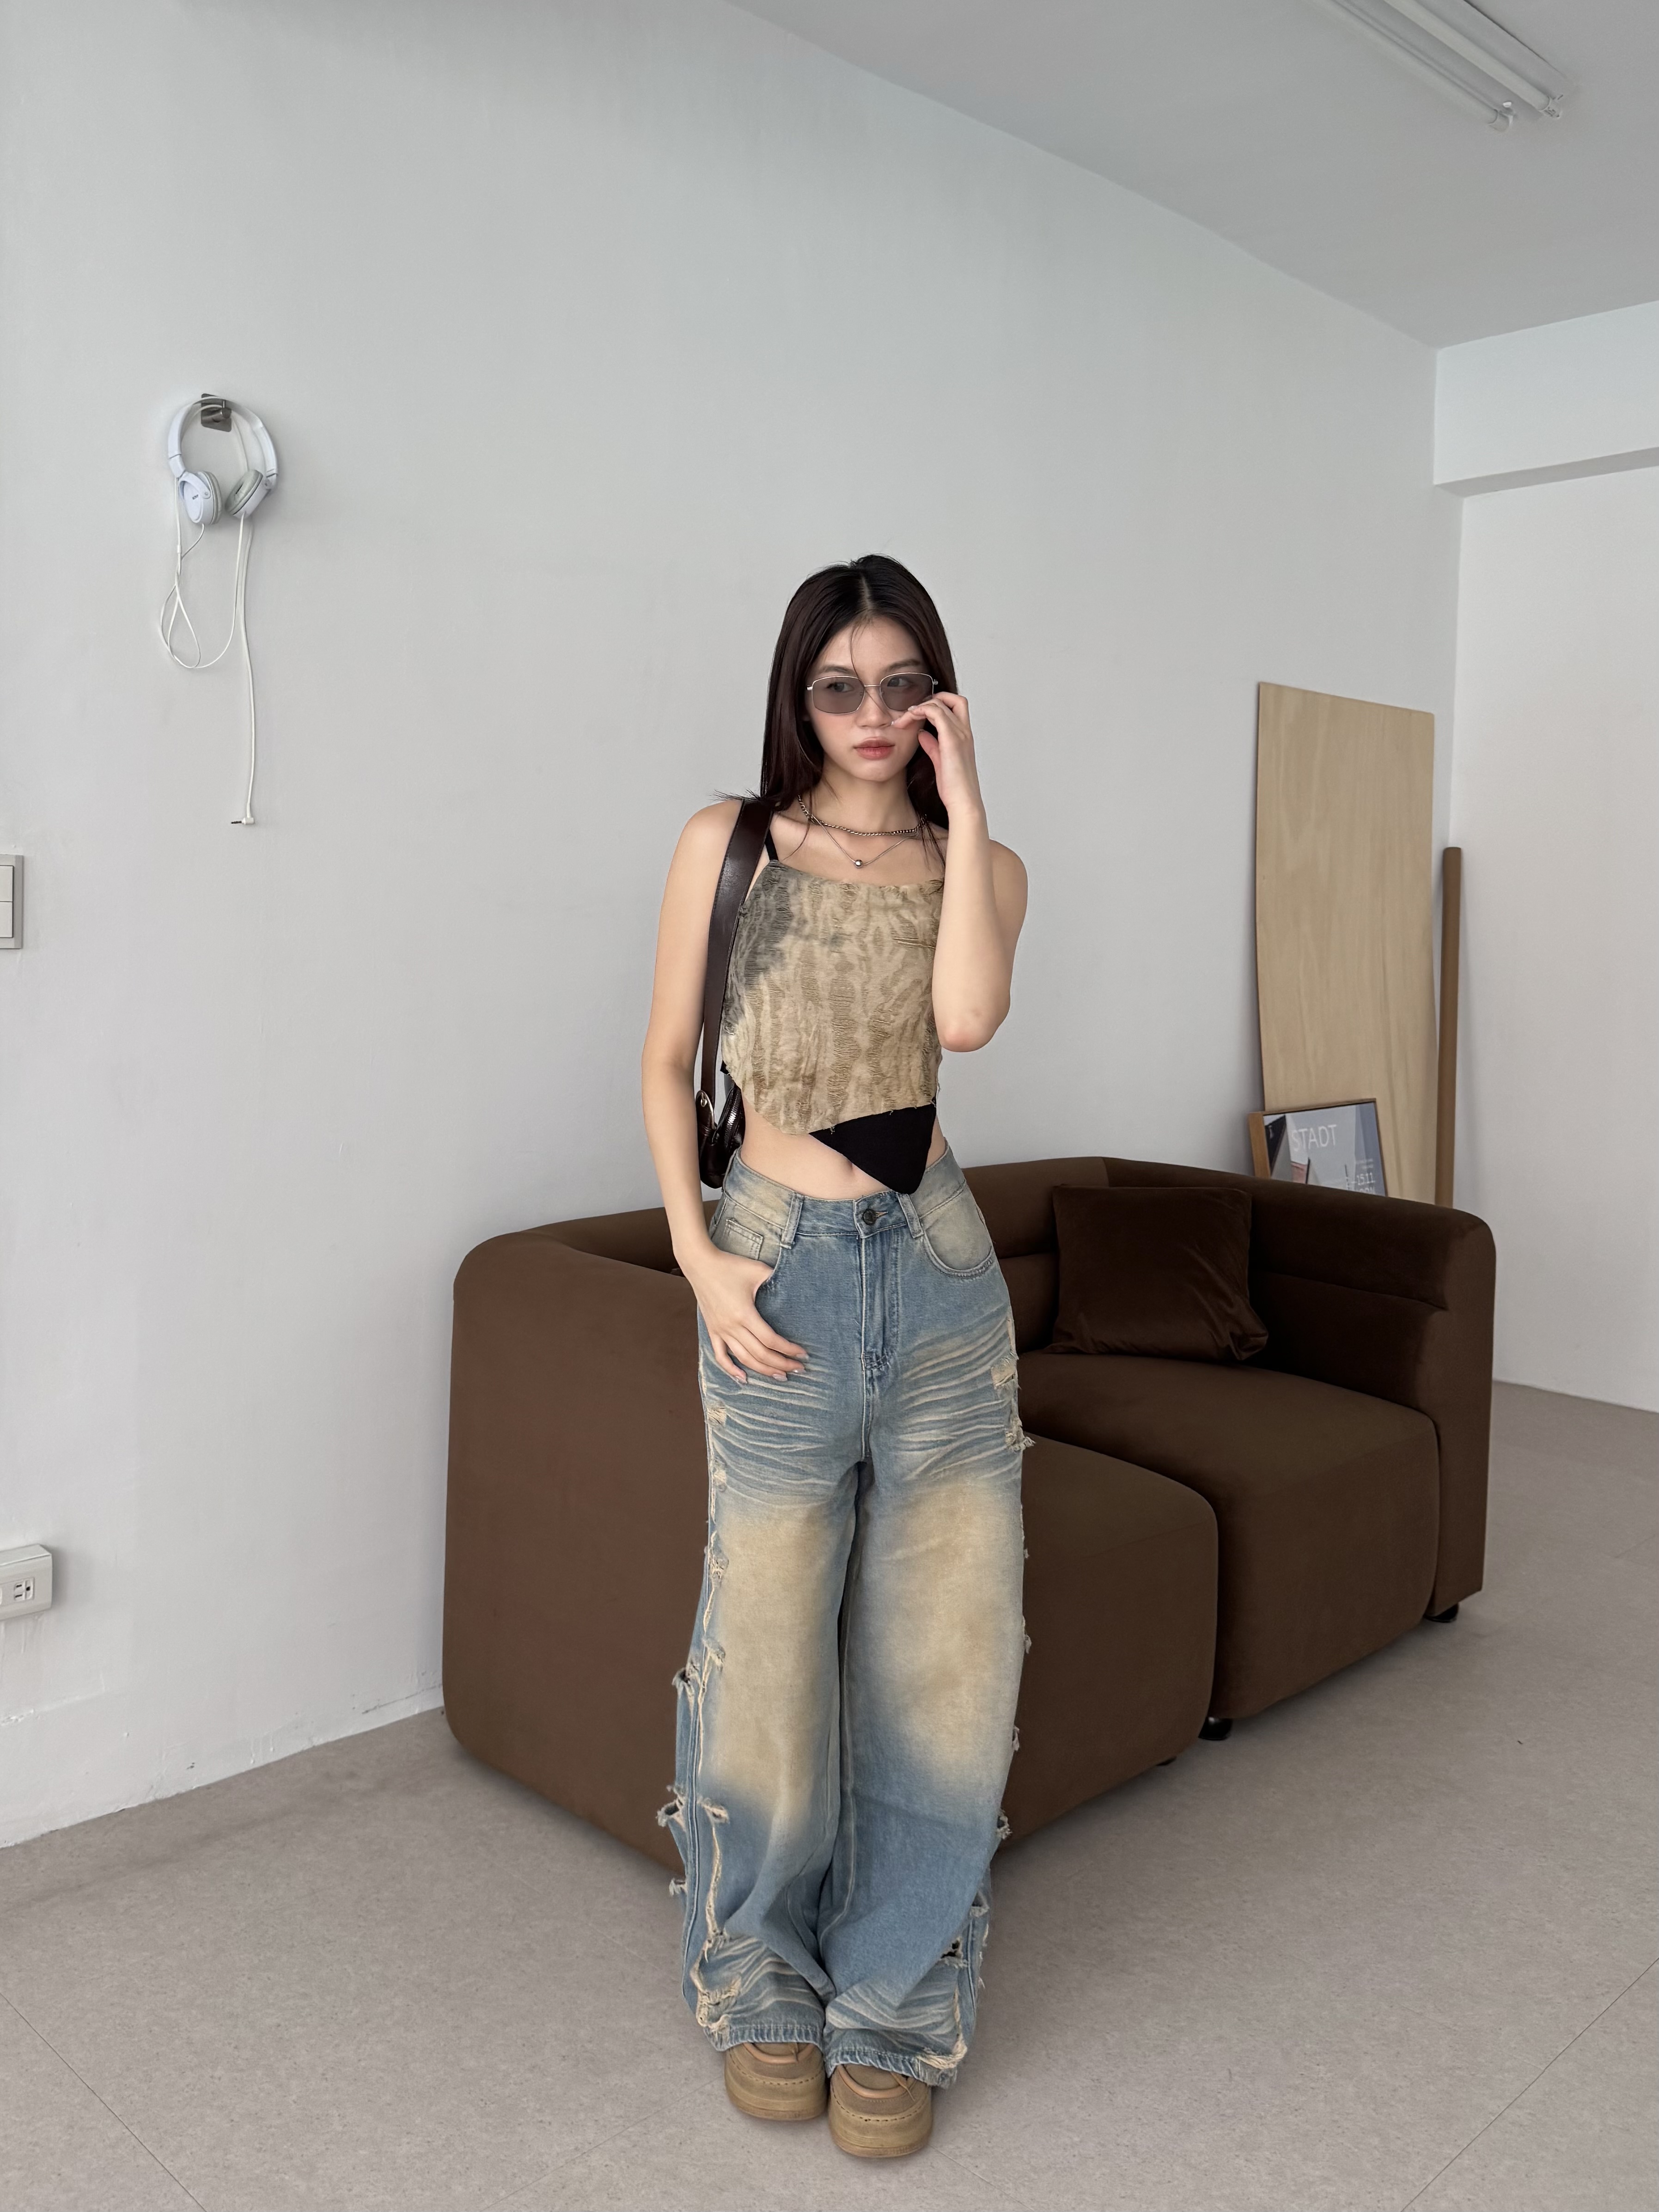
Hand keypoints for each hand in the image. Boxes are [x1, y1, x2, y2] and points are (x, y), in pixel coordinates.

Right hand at [683, 1244, 808, 1383]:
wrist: (700, 1264)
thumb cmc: (730, 1265)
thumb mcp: (758, 1270)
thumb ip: (777, 1280)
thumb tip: (797, 1285)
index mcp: (745, 1314)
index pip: (771, 1340)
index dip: (789, 1350)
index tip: (803, 1354)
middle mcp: (732, 1327)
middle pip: (760, 1354)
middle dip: (781, 1364)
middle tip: (798, 1369)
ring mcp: (720, 1330)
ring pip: (743, 1359)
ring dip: (763, 1370)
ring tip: (780, 1376)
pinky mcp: (712, 1330)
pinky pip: (721, 1355)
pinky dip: (731, 1369)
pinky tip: (743, 1378)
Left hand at [894, 690, 983, 823]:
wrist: (963, 801)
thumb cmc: (953, 787)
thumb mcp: (940, 761)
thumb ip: (932, 745)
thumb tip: (922, 734)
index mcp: (963, 736)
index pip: (956, 706)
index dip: (938, 703)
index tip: (919, 713)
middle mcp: (964, 731)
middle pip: (954, 699)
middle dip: (932, 698)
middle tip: (913, 711)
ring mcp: (960, 734)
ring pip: (941, 703)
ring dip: (920, 706)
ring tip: (905, 717)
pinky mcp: (951, 740)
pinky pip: (936, 713)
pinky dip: (921, 711)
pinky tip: (910, 719)